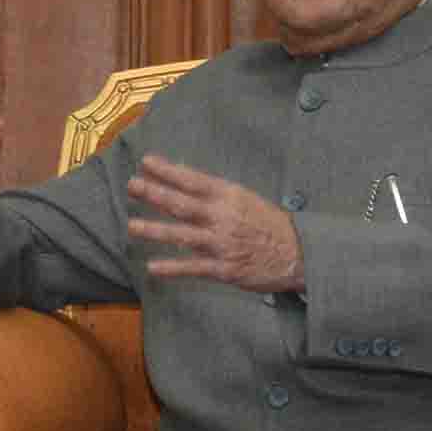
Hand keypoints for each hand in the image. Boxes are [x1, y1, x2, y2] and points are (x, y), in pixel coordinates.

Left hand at [125, 153, 304, 292]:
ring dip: (156, 230)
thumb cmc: (269, 225)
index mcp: (230, 196)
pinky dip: (173, 268)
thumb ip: (215, 195)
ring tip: (132, 226)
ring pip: (184, 234)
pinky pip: (194, 268)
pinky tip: (152, 268)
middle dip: (155, 193)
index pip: (193, 180)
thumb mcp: (245, 200)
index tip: (145, 162)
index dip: (168, 170)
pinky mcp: (225, 268)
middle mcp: (223, 217)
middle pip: (183, 203)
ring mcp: (222, 243)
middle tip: (131, 185)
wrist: (300, 254)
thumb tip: (183, 183)